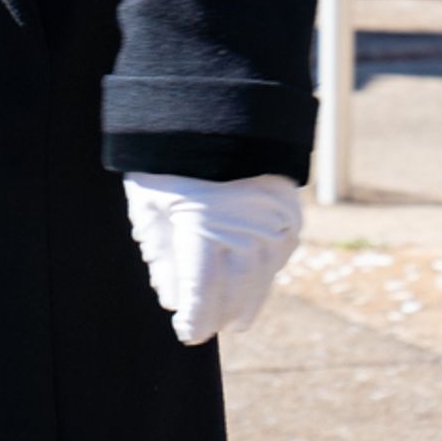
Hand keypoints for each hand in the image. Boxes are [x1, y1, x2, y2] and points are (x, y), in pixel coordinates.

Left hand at [122, 171, 304, 345]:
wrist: (219, 108)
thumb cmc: (170, 158)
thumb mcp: (150, 205)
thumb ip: (162, 257)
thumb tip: (172, 300)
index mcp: (203, 231)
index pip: (202, 300)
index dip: (194, 323)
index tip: (186, 332)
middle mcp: (244, 232)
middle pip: (234, 298)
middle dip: (217, 316)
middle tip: (204, 326)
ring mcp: (273, 224)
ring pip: (260, 283)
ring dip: (245, 303)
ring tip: (234, 320)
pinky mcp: (290, 215)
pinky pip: (277, 258)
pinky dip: (263, 274)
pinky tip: (251, 280)